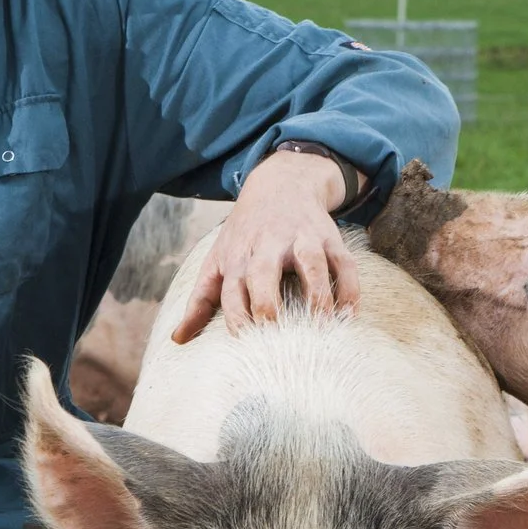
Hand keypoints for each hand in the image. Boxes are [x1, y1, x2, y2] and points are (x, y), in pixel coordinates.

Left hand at [173, 149, 358, 341]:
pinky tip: (349, 316)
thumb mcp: (218, 259)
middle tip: (274, 334)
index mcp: (238, 258)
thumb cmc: (245, 233)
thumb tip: (177, 340)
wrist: (281, 182)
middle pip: (264, 274)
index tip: (245, 345)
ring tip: (321, 327)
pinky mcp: (329, 238)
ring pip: (311, 265)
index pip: (232, 291)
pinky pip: (343, 264)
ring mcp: (302, 240)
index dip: (237, 318)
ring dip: (317, 296)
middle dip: (266, 304)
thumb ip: (200, 300)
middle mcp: (268, 247)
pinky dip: (349, 289)